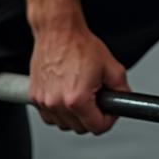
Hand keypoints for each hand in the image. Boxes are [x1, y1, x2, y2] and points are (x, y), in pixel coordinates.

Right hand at [29, 20, 129, 134]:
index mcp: (77, 100)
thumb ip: (122, 89)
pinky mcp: (34, 96)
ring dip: (74, 115)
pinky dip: (58, 110)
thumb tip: (123, 102)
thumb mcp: (110, 66)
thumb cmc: (78, 44)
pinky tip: (65, 93)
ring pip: (64, 124)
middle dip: (92, 116)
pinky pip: (49, 115)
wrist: (57, 29)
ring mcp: (43, 101)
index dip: (108, 119)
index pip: (98, 128)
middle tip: (95, 98)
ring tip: (79, 93)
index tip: (108, 110)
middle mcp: (57, 103)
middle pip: (81, 128)